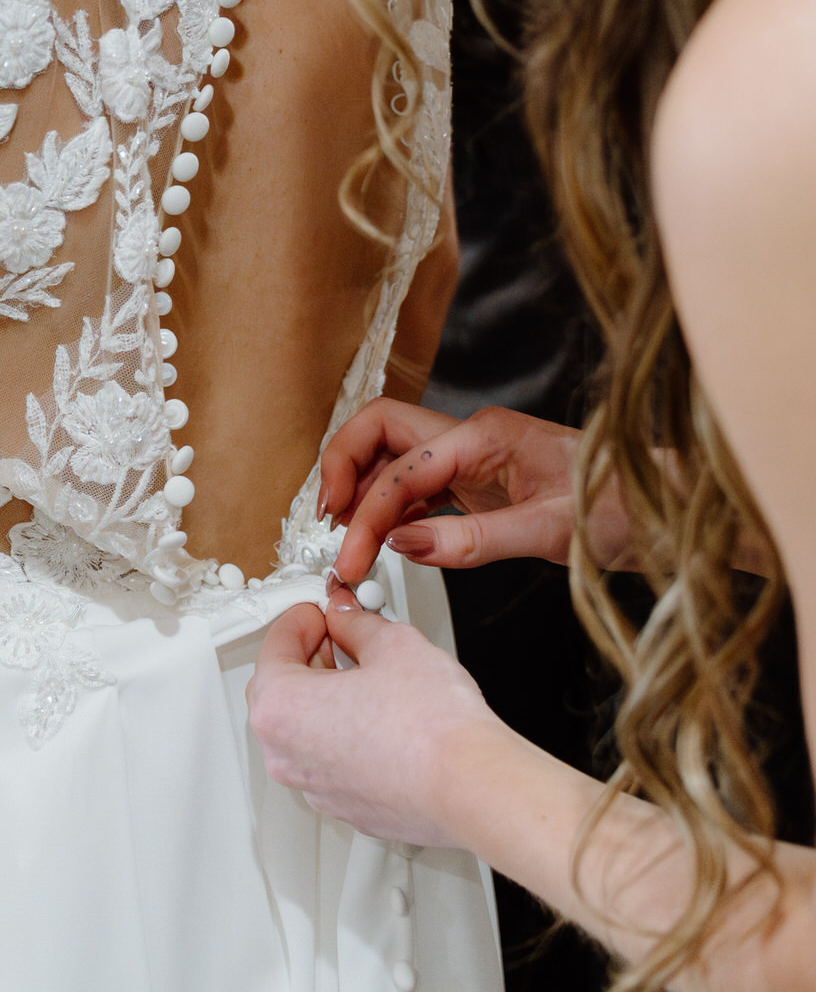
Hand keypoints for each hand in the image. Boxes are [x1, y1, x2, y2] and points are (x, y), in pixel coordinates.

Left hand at [247, 589, 497, 845]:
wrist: (469, 786)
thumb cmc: (431, 729)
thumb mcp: (393, 644)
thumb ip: (357, 624)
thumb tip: (348, 619)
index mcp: (281, 709)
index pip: (273, 647)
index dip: (302, 619)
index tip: (321, 613)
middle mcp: (286, 754)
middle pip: (280, 691)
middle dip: (309, 657)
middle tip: (342, 637)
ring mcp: (313, 787)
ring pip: (304, 731)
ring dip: (326, 699)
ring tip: (370, 677)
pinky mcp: (344, 806)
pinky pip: (330, 761)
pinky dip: (344, 737)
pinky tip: (381, 718)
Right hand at [320, 399, 601, 584]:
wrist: (665, 510)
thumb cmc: (624, 507)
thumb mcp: (549, 532)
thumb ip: (471, 540)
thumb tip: (403, 544)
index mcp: (485, 437)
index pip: (399, 468)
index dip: (367, 515)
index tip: (352, 559)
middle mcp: (474, 438)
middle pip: (379, 432)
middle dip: (343, 470)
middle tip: (327, 522)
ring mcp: (475, 458)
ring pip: (394, 457)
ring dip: (363, 490)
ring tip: (346, 535)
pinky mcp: (480, 482)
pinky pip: (419, 486)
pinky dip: (391, 509)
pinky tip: (384, 538)